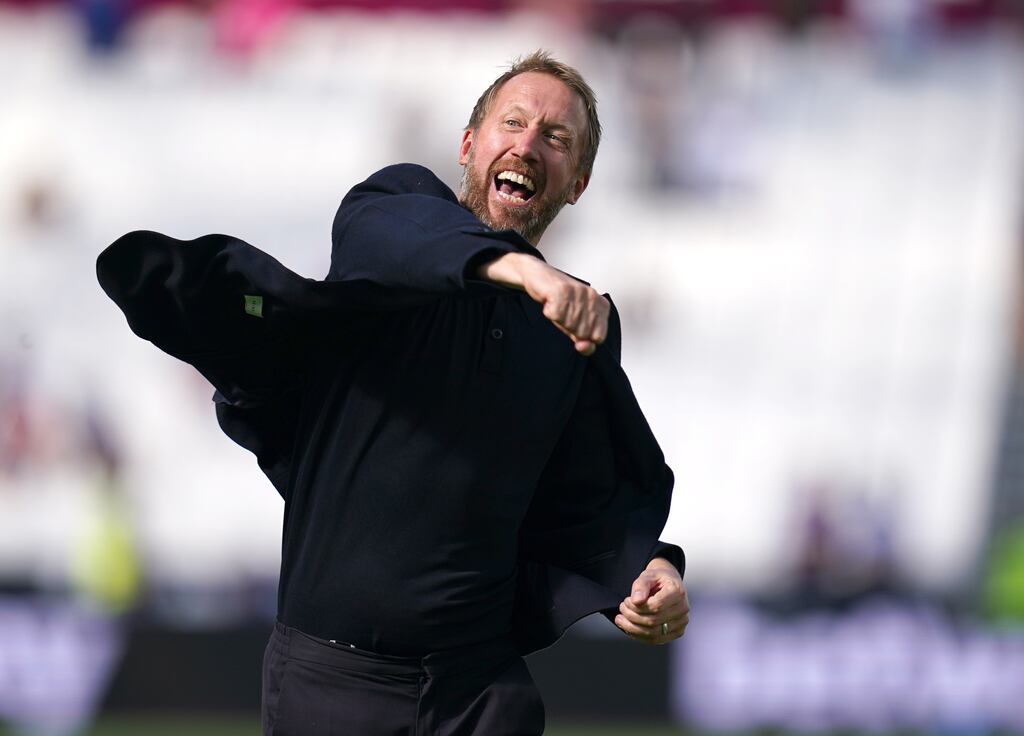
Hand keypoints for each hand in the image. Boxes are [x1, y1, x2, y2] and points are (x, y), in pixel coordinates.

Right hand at [478, 253, 607, 355]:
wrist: (539, 277)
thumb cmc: (559, 300)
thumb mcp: (575, 323)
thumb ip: (584, 340)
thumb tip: (585, 347)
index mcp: (601, 305)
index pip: (598, 337)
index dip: (584, 337)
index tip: (576, 325)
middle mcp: (593, 297)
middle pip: (583, 333)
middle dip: (569, 328)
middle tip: (564, 313)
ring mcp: (578, 293)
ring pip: (569, 325)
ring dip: (558, 320)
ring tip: (557, 306)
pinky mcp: (562, 290)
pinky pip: (555, 315)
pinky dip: (549, 312)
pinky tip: (550, 302)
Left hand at [614, 558, 688, 643]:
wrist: (668, 584)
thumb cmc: (658, 579)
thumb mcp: (648, 575)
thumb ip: (641, 586)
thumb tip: (636, 600)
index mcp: (678, 592)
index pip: (656, 606)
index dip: (637, 607)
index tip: (626, 601)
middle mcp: (683, 609)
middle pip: (653, 621)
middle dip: (632, 617)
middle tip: (622, 609)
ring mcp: (681, 623)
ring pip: (653, 633)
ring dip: (633, 628)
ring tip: (621, 619)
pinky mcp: (676, 632)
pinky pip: (656, 640)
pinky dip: (639, 636)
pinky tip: (629, 628)